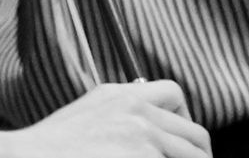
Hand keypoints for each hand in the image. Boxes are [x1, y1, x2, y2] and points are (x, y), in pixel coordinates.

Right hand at [6, 81, 208, 157]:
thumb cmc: (50, 147)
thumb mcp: (88, 112)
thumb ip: (119, 111)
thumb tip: (144, 124)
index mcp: (124, 96)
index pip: (175, 96)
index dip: (185, 120)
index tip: (181, 142)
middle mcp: (139, 112)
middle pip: (194, 132)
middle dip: (198, 153)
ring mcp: (143, 139)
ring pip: (193, 155)